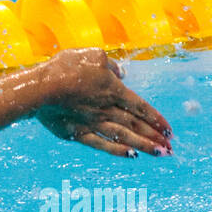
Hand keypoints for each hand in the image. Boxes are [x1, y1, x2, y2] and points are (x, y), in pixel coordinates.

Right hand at [35, 48, 171, 157]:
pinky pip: (101, 144)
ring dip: (144, 145)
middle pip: (136, 125)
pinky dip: (117, 150)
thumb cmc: (65, 68)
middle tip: (171, 148)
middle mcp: (107, 109)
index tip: (170, 130)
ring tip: (161, 154)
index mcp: (113, 90)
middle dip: (155, 136)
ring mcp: (93, 123)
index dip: (157, 119)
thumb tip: (120, 73)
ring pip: (124, 137)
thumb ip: (111, 65)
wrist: (40, 89)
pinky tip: (131, 155)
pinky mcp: (77, 134)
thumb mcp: (93, 56)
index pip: (141, 107)